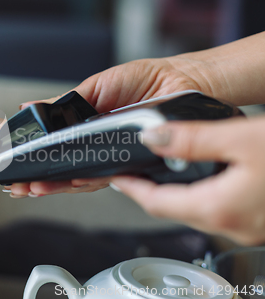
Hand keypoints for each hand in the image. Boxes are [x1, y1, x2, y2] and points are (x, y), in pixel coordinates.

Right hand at [8, 56, 226, 197]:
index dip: (36, 160)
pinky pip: (105, 175)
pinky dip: (85, 179)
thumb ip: (65, 102)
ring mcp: (113, 157)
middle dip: (40, 179)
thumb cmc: (145, 81)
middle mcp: (98, 146)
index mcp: (86, 127)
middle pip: (64, 168)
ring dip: (57, 184)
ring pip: (81, 177)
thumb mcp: (97, 86)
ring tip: (34, 187)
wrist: (183, 83)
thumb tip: (30, 106)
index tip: (16, 167)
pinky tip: (68, 182)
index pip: (55, 149)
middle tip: (20, 185)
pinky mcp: (131, 164)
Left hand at [111, 116, 264, 245]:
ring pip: (196, 212)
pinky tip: (200, 178)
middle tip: (132, 171)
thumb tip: (153, 137)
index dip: (130, 188)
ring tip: (159, 171)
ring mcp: (248, 228)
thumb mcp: (243, 138)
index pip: (156, 202)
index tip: (114, 176)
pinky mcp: (260, 220)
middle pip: (173, 210)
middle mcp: (233, 226)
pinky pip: (218, 210)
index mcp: (221, 208)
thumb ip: (194, 139)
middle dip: (148, 191)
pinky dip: (200, 194)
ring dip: (174, 193)